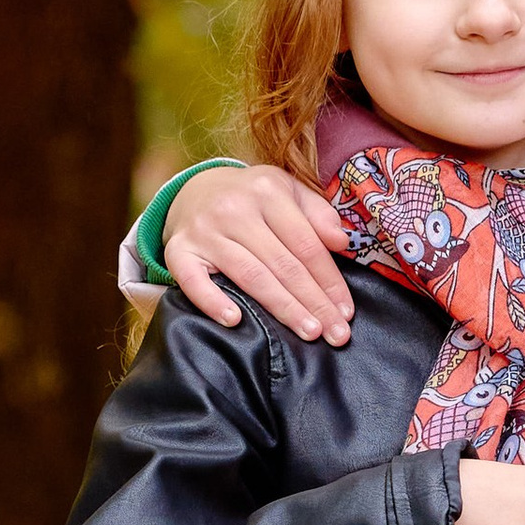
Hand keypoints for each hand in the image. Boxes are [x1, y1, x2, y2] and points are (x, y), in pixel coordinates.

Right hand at [165, 161, 355, 342]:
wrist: (194, 190)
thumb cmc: (253, 199)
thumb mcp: (288, 192)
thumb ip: (319, 214)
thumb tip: (342, 242)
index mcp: (267, 191)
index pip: (306, 244)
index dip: (329, 281)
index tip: (345, 311)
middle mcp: (234, 209)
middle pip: (283, 264)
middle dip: (314, 302)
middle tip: (336, 334)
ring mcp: (204, 231)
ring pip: (250, 276)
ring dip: (282, 308)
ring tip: (308, 332)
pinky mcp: (179, 250)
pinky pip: (193, 280)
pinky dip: (211, 301)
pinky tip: (234, 320)